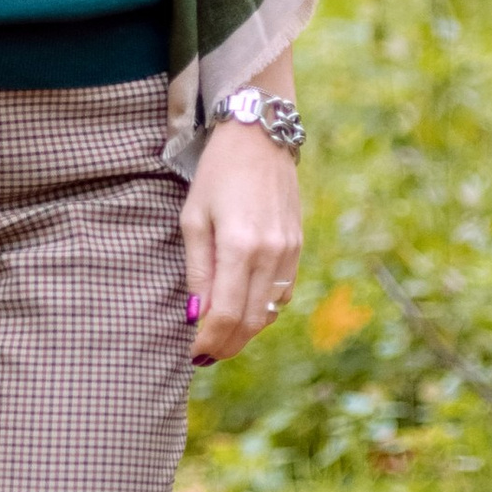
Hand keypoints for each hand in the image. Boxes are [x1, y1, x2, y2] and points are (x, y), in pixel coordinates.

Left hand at [180, 114, 303, 365]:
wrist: (260, 136)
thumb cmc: (218, 174)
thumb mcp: (194, 218)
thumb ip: (198, 270)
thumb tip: (196, 316)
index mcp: (240, 246)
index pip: (227, 314)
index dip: (210, 341)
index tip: (193, 353)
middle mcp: (271, 253)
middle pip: (251, 321)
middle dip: (227, 344)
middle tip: (205, 355)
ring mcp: (289, 251)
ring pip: (270, 311)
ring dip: (246, 332)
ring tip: (221, 337)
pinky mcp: (298, 246)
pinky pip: (283, 292)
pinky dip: (263, 309)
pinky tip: (244, 309)